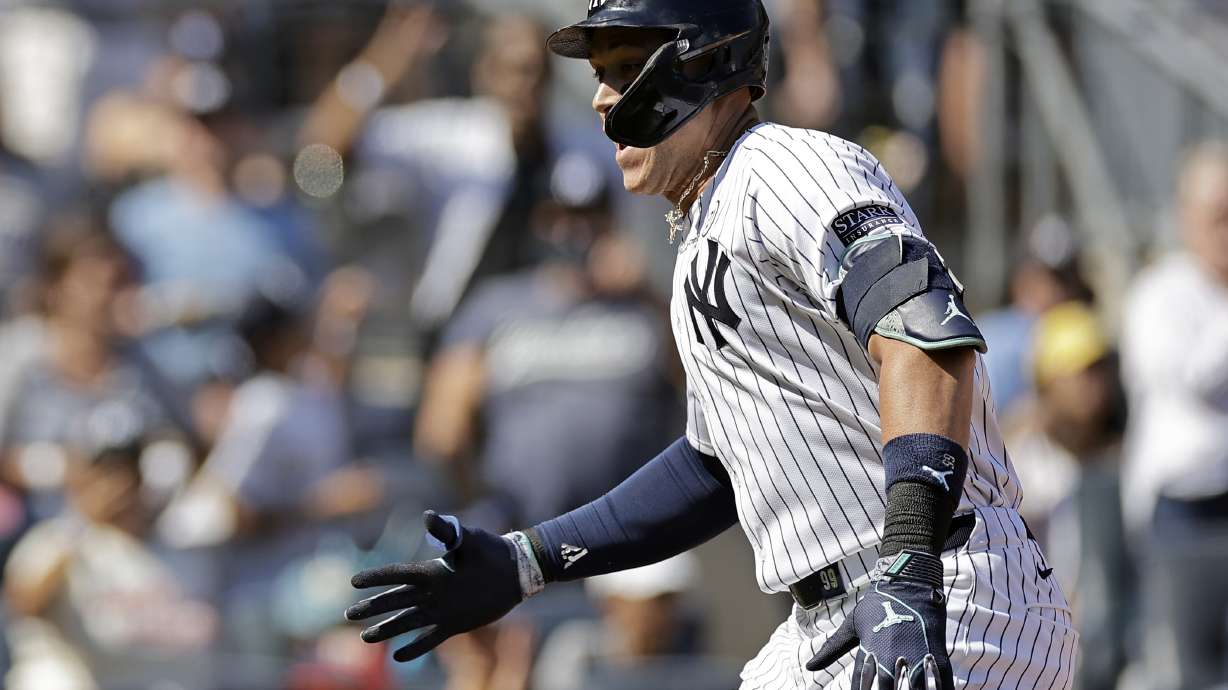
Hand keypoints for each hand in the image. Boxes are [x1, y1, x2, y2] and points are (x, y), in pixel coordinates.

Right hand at [346, 511, 522, 661]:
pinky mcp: (454, 624)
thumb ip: (447, 532)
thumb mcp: (469, 539)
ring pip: (407, 621)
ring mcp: (441, 609)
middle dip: (372, 607)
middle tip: (348, 613)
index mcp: (431, 570)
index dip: (376, 577)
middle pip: (395, 600)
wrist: (515, 571)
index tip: (353, 581)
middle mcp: (431, 591)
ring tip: (365, 638)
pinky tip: (398, 656)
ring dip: (387, 629)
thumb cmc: (491, 549)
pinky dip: (414, 647)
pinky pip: (430, 639)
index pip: (397, 574)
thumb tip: (428, 516)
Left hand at [806, 551, 953, 688]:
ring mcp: (916, 654)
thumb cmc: (876, 604)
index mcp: (870, 650)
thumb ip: (832, 649)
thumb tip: (808, 667)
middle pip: (887, 688)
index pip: (861, 683)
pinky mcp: (936, 652)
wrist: (908, 580)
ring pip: (915, 688)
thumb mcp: (852, 625)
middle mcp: (892, 655)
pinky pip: (941, 681)